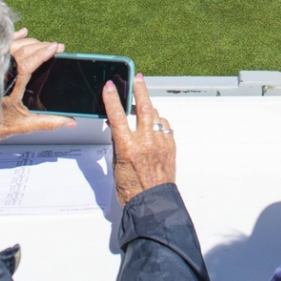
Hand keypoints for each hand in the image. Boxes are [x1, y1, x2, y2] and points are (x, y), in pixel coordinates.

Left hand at [0, 28, 74, 135]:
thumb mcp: (25, 126)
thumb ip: (49, 123)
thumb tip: (70, 122)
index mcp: (10, 89)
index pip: (26, 65)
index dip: (41, 54)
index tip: (55, 48)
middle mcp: (0, 75)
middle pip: (23, 53)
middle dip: (42, 46)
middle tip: (57, 46)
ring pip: (13, 46)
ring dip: (31, 43)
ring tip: (46, 45)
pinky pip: (3, 45)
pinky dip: (14, 37)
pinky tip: (24, 33)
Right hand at [103, 73, 175, 204]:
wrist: (152, 201)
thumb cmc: (131, 188)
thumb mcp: (116, 164)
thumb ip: (118, 142)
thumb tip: (117, 126)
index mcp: (128, 147)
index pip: (118, 116)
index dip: (112, 99)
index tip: (109, 87)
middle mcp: (146, 142)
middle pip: (144, 107)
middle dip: (140, 90)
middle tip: (138, 78)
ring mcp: (160, 143)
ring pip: (156, 116)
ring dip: (148, 109)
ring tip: (142, 107)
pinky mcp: (171, 147)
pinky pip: (165, 127)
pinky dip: (158, 123)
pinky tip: (153, 126)